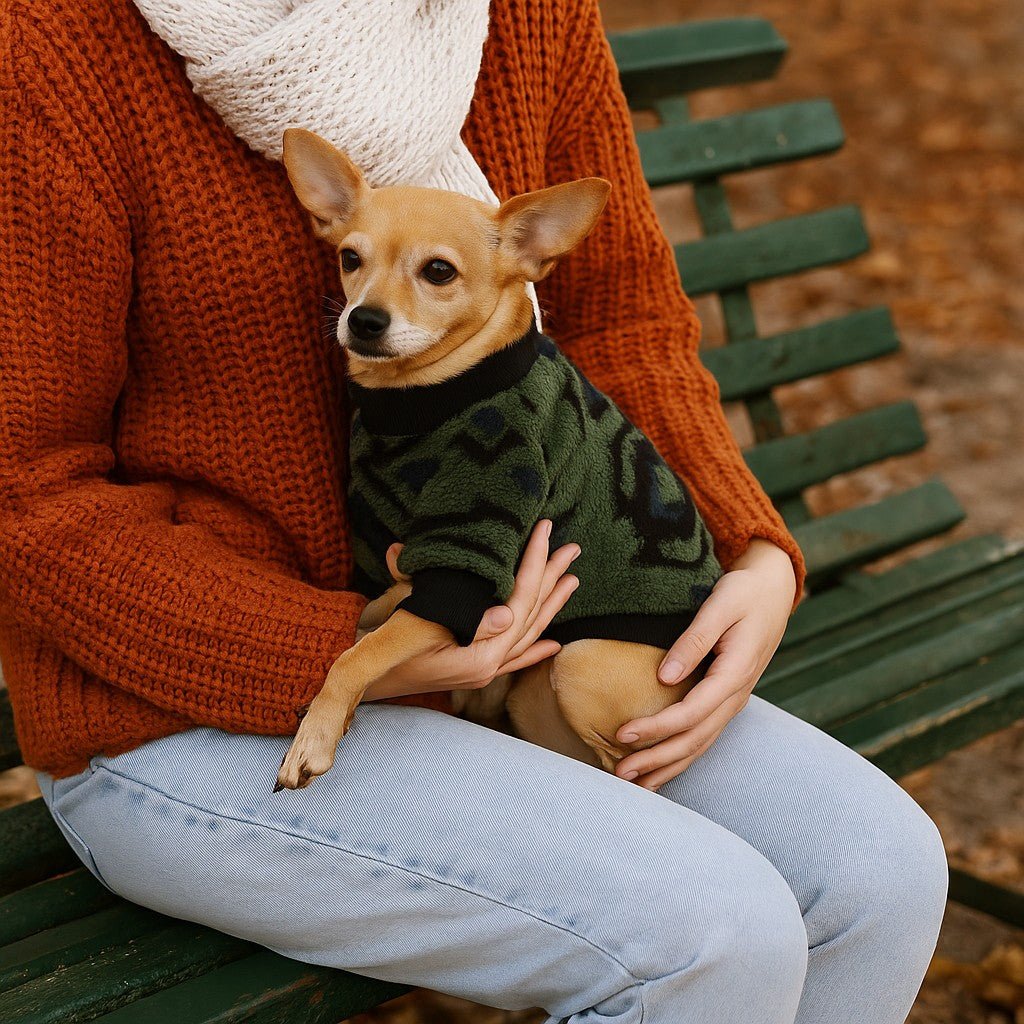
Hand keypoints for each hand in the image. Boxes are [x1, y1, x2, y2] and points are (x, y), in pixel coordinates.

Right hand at [363, 520, 579, 700]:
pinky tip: (554, 642)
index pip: (518, 601)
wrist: (362, 684)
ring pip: (527, 633)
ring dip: (550, 605)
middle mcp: (488, 666)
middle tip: (572, 548)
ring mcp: (482, 671)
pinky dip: (534, 648)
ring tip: (573, 579)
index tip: (545, 531)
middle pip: (530, 615)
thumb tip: (507, 614)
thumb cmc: (382, 651)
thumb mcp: (413, 626)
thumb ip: (460, 619)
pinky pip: (513, 658)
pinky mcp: (472, 672)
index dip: (533, 563)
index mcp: (479, 656)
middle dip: (551, 578)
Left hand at [614, 539, 796, 789]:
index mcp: (735, 673)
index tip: (622, 735)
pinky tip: (660, 769)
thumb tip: (664, 676)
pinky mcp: (725, 700)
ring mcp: (733, 701)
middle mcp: (736, 695)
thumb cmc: (744, 593)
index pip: (691, 712)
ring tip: (635, 786)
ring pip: (700, 744)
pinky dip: (681, 755)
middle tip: (620, 776)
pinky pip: (703, 735)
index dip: (656, 728)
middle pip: (694, 738)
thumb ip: (695, 639)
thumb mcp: (721, 604)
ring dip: (668, 766)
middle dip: (657, 760)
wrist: (773, 592)